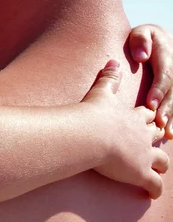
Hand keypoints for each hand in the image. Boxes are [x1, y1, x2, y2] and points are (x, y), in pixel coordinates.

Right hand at [83, 60, 167, 198]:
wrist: (91, 134)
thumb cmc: (92, 114)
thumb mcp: (101, 92)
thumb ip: (108, 78)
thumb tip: (112, 61)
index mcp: (133, 117)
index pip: (146, 115)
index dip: (149, 117)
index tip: (149, 118)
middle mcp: (143, 136)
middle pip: (157, 135)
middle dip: (157, 137)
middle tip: (155, 141)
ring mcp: (144, 155)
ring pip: (162, 161)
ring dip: (160, 164)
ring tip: (157, 169)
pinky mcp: (141, 173)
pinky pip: (155, 185)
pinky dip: (155, 189)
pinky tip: (151, 192)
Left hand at [129, 24, 172, 137]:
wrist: (159, 40)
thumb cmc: (144, 38)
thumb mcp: (141, 32)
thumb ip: (140, 40)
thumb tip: (141, 56)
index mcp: (168, 56)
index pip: (165, 75)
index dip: (159, 91)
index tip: (150, 104)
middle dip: (168, 108)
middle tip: (159, 122)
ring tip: (168, 133)